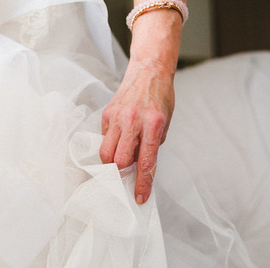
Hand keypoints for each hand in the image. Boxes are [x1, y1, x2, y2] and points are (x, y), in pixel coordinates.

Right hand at [100, 59, 173, 203]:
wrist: (150, 68)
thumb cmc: (160, 97)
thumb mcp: (165, 123)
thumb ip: (152, 146)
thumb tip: (140, 168)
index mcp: (154, 123)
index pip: (146, 162)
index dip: (142, 183)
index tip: (139, 198)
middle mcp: (134, 120)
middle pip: (120, 161)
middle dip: (122, 174)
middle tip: (127, 176)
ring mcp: (118, 116)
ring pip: (106, 153)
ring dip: (112, 164)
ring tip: (120, 161)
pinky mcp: (107, 113)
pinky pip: (104, 139)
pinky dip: (110, 146)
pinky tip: (118, 140)